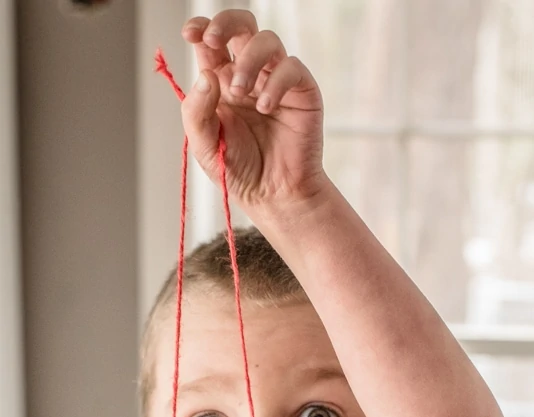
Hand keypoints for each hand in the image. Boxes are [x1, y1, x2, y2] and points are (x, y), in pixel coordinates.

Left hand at [181, 9, 326, 212]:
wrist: (273, 195)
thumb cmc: (239, 171)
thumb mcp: (205, 145)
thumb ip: (197, 111)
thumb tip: (206, 74)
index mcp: (221, 83)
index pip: (211, 43)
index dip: (201, 29)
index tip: (191, 33)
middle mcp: (249, 76)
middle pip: (242, 28)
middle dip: (226, 23)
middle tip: (213, 39)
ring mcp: (276, 81)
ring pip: (266, 41)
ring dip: (248, 59)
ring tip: (240, 92)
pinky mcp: (302, 92)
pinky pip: (291, 68)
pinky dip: (276, 82)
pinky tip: (266, 107)